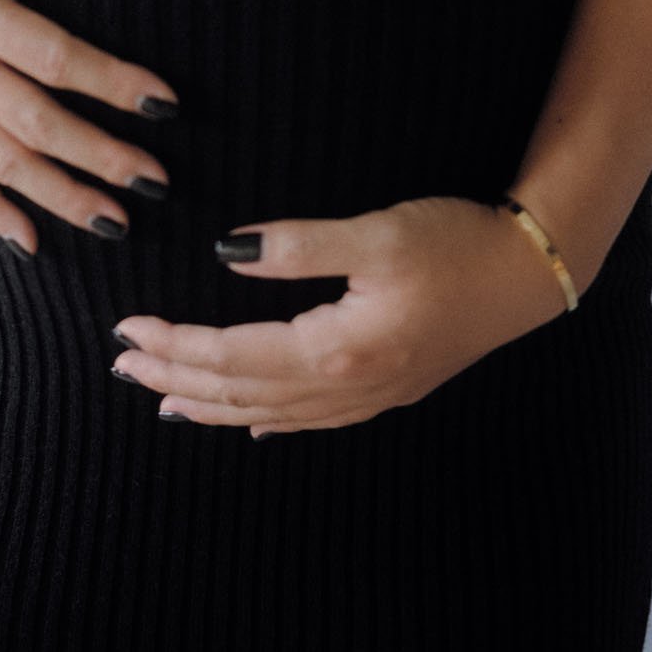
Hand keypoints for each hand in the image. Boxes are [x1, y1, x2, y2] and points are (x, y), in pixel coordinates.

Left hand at [110, 193, 579, 434]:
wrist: (529, 274)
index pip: (231, 355)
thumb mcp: (375, 232)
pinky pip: (308, 419)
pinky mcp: (387, 389)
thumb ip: (298, 245)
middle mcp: (346, 387)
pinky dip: (265, 418)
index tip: (126, 330)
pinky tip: (250, 420)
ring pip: (269, 413)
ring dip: (211, 404)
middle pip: (240, 393)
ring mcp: (368, 397)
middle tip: (122, 367)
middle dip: (176, 379)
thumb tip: (226, 252)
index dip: (174, 346)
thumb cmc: (456, 243)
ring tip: (163, 398)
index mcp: (336, 348)